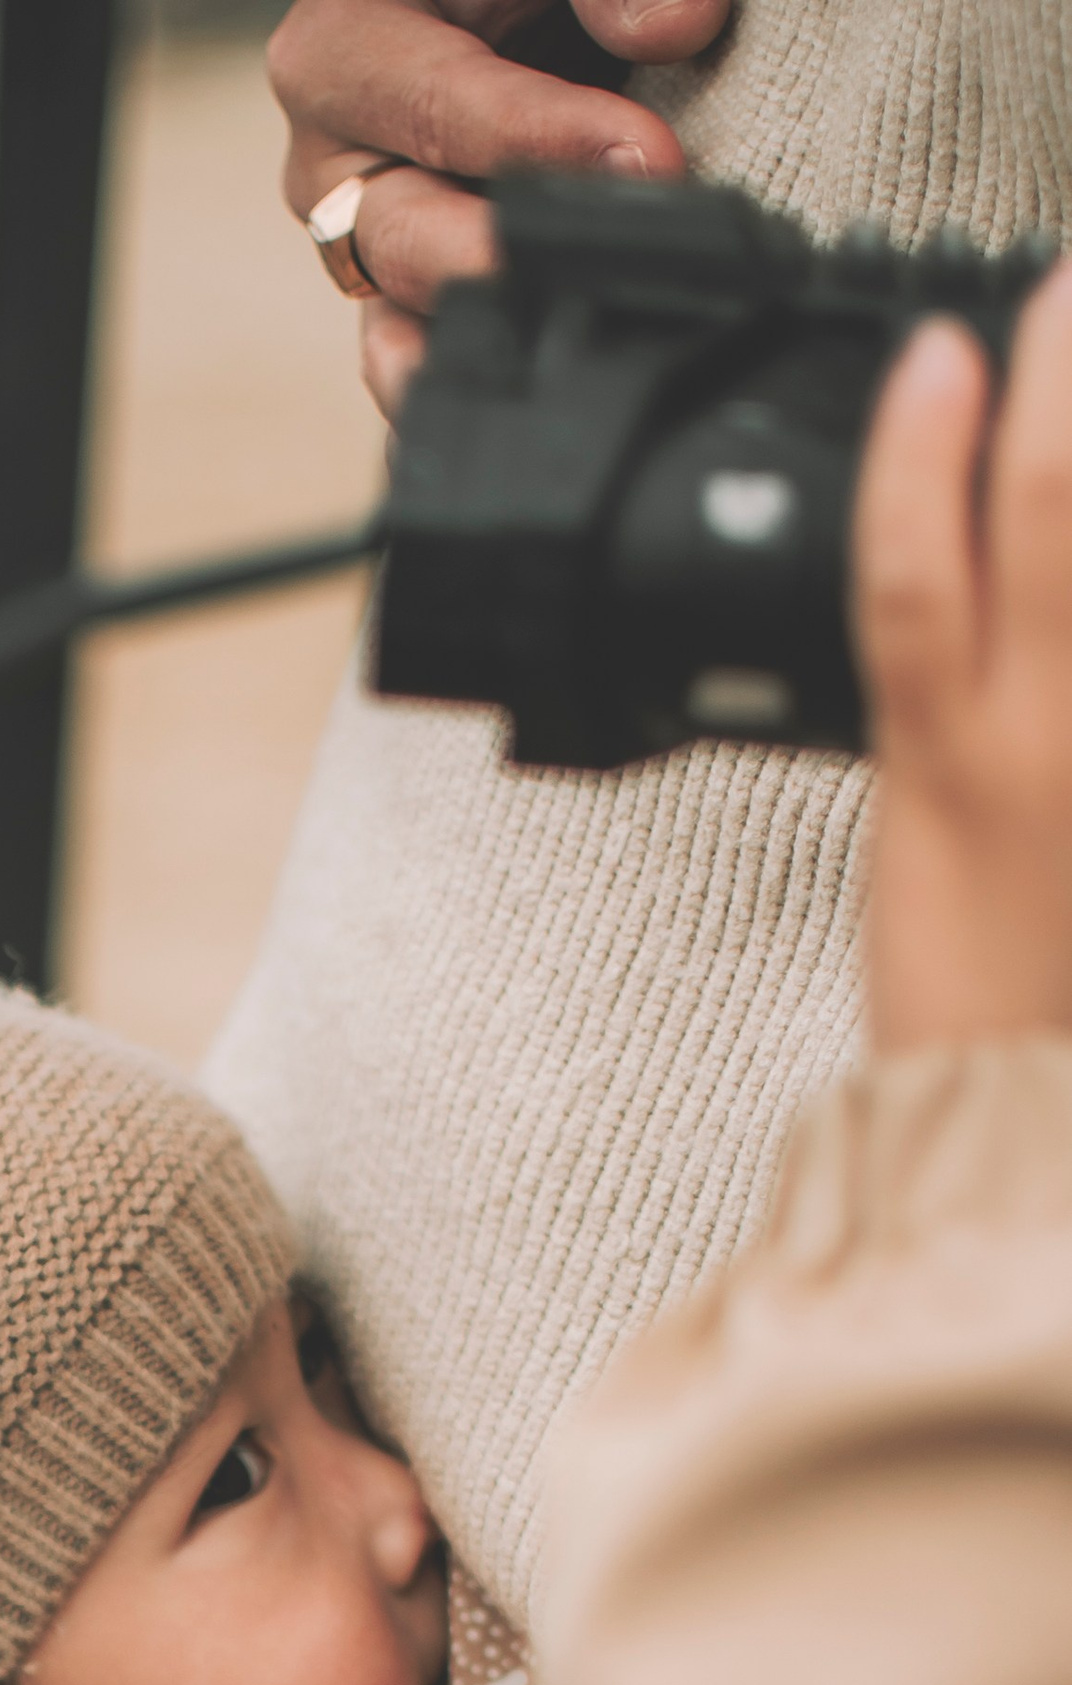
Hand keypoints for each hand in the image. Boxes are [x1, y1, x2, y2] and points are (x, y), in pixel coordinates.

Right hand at [270, 0, 727, 416]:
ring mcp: (367, 246)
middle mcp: (333, 162)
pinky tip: (532, 415)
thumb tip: (676, 22)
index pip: (440, 105)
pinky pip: (421, 366)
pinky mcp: (400, 302)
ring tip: (564, 365)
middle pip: (407, 234)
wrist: (491, 15)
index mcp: (342, 45)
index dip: (547, 138)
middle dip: (509, 257)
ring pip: (407, 322)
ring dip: (492, 342)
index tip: (648, 161)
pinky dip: (473, 388)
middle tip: (603, 264)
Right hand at [860, 260, 1071, 1055]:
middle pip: (1039, 521)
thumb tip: (956, 607)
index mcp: (944, 766)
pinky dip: (1068, 570)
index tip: (933, 352)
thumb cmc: (969, 1010)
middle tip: (1067, 293)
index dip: (915, 451)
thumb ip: (942, 722)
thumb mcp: (921, 850)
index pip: (906, 574)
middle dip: (1055, 390)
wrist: (1033, 1114)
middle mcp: (1036, 742)